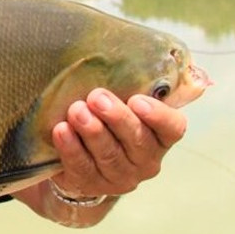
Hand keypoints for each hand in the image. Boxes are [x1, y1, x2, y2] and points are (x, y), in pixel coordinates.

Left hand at [48, 88, 187, 197]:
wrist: (79, 160)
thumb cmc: (107, 120)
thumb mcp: (122, 104)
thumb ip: (129, 86)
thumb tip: (119, 48)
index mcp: (160, 137)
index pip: (173, 128)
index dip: (158, 116)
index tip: (137, 99)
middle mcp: (145, 161)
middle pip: (137, 140)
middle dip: (116, 117)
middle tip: (97, 97)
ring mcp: (119, 177)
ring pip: (109, 155)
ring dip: (92, 131)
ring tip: (77, 111)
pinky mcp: (91, 185)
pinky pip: (82, 167)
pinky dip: (71, 148)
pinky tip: (62, 130)